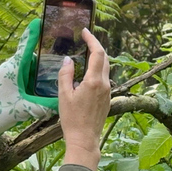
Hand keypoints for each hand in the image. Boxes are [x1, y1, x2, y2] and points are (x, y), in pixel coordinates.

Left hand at [0, 23, 54, 157]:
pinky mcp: (9, 80)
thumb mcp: (26, 108)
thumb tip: (62, 102)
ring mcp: (9, 73)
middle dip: (44, 53)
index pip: (26, 46)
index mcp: (14, 68)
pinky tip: (45, 80)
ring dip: (40, 66)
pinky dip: (34, 74)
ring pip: (28, 65)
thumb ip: (45, 105)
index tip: (40, 21)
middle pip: (31, 55)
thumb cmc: (1, 112)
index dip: (33, 33)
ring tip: (57, 67)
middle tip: (60, 50)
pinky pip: (24, 72)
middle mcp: (11, 67)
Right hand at [58, 28, 110, 170]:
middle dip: (96, 46)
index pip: (97, 53)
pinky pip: (104, 78)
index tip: (85, 31)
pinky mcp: (108, 98)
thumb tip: (68, 60)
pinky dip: (98, 70)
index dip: (92, 39)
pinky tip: (87, 72)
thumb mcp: (63, 95)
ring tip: (85, 53)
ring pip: (105, 68)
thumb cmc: (72, 119)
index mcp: (94, 81)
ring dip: (97, 58)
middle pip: (104, 58)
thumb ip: (65, 74)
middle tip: (85, 39)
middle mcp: (104, 84)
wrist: (85, 139)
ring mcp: (108, 91)